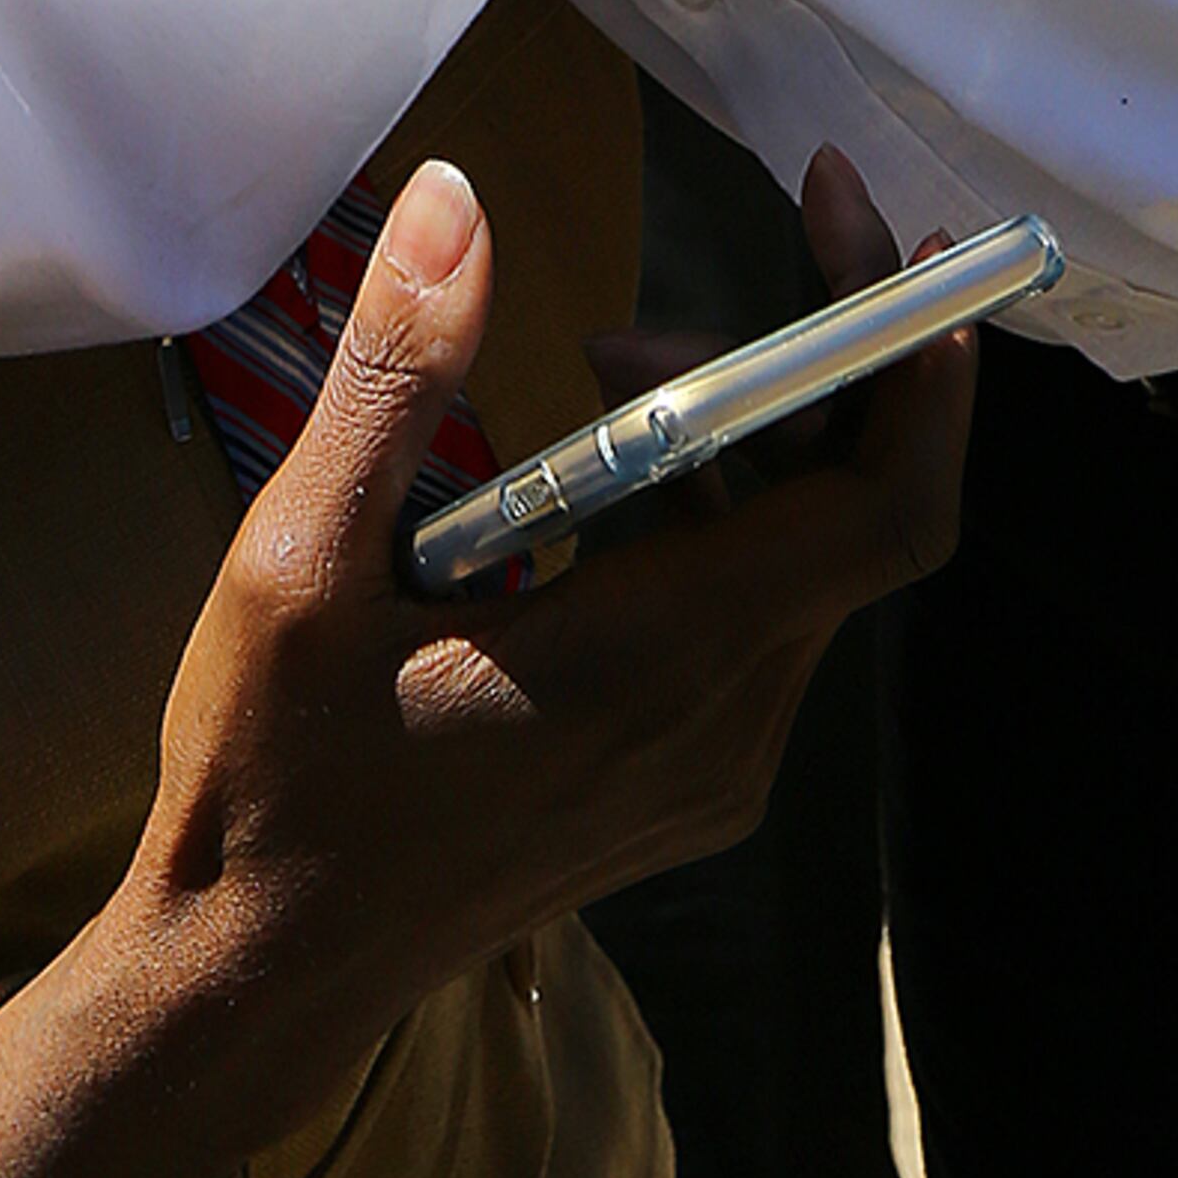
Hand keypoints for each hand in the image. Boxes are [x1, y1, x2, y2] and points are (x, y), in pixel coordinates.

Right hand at [0, 149, 964, 1177]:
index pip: (881, 510)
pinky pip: (761, 619)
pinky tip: (591, 490)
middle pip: (852, 514)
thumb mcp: (301, 563)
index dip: (914, 364)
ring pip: (805, 563)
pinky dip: (717, 518)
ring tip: (591, 377)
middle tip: (623, 319)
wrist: (264, 978)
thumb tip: (457, 198)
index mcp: (657, 663)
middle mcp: (727, 728)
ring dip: (737, 442)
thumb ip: (395, 378)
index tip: (893, 237)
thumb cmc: (276, 776)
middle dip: (784, 369)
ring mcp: (718, 770)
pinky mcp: (691, 786)